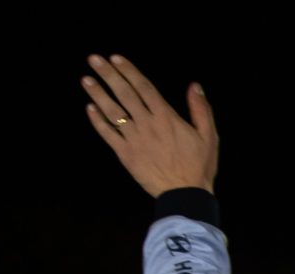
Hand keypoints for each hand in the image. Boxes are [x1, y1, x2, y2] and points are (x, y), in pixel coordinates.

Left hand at [82, 54, 217, 196]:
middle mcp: (147, 124)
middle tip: (94, 59)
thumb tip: (194, 86)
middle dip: (108, 75)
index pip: (144, 87)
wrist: (185, 193)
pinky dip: (97, 121)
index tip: (116, 58)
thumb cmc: (199, 166)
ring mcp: (134, 139)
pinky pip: (108, 134)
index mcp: (166, 117)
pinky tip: (90, 108)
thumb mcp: (208, 136)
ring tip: (86, 79)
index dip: (129, 71)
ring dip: (98, 94)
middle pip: (124, 94)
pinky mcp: (125, 154)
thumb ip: (201, 109)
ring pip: (112, 111)